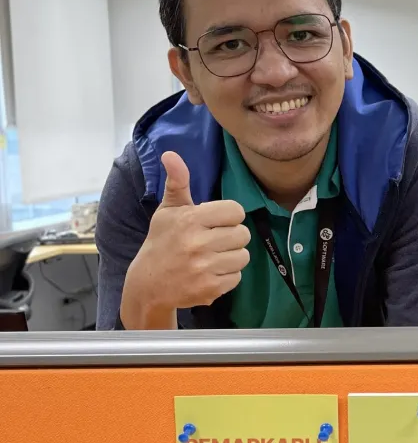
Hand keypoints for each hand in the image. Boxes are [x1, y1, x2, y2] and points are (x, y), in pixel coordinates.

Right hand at [119, 152, 250, 328]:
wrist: (148, 284)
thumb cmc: (162, 242)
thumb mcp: (168, 211)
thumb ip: (177, 183)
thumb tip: (170, 154)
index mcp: (191, 219)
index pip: (236, 211)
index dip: (229, 216)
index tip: (215, 222)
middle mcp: (198, 243)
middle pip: (243, 234)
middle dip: (231, 236)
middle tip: (213, 240)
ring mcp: (205, 268)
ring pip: (243, 256)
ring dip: (231, 256)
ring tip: (212, 256)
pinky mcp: (211, 289)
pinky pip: (237, 277)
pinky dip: (227, 276)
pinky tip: (209, 272)